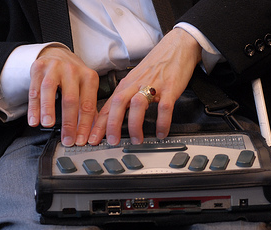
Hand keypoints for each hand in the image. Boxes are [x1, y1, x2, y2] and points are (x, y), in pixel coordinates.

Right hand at [27, 45, 98, 146]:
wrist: (57, 54)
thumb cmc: (73, 76)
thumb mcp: (85, 87)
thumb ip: (89, 108)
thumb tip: (93, 133)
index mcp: (88, 77)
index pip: (88, 105)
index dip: (85, 125)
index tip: (82, 140)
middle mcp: (72, 70)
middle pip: (70, 99)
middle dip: (69, 123)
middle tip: (67, 139)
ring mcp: (54, 68)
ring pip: (50, 89)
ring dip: (48, 109)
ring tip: (48, 124)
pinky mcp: (38, 68)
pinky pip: (34, 90)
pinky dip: (33, 107)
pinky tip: (34, 120)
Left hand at [88, 28, 201, 145]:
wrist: (177, 46)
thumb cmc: (156, 66)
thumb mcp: (135, 80)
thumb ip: (124, 97)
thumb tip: (112, 118)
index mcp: (125, 85)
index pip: (107, 106)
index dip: (98, 124)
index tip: (93, 139)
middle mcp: (136, 85)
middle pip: (118, 104)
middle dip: (112, 125)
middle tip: (112, 142)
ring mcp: (153, 86)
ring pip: (137, 105)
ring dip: (135, 125)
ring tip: (137, 140)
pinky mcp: (169, 88)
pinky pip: (164, 107)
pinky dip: (162, 122)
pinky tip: (161, 133)